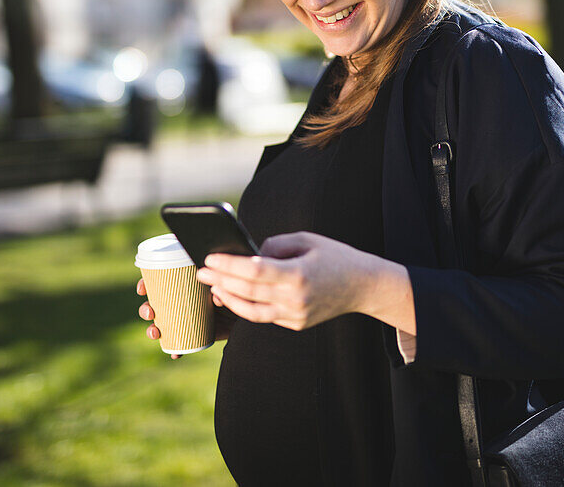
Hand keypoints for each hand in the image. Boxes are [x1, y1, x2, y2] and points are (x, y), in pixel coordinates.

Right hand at [136, 278, 231, 359]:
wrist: (246, 310)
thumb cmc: (234, 291)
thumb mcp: (227, 285)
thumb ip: (221, 288)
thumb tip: (215, 296)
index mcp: (183, 286)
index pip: (159, 282)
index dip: (146, 285)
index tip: (142, 289)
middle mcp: (179, 303)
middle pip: (153, 305)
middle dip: (145, 310)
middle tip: (150, 313)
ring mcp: (184, 321)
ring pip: (161, 326)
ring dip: (152, 331)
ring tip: (155, 333)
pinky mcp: (193, 336)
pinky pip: (179, 345)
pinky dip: (175, 351)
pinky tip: (175, 354)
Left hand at [195, 232, 384, 330]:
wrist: (363, 286)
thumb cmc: (334, 256)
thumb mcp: (306, 240)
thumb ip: (274, 246)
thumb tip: (247, 255)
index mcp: (298, 275)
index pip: (254, 271)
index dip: (229, 265)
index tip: (210, 257)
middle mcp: (295, 299)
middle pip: (248, 291)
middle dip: (221, 280)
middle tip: (201, 270)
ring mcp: (295, 315)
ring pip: (251, 311)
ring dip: (228, 298)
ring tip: (213, 286)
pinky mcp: (296, 324)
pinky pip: (265, 316)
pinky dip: (246, 306)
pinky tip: (233, 295)